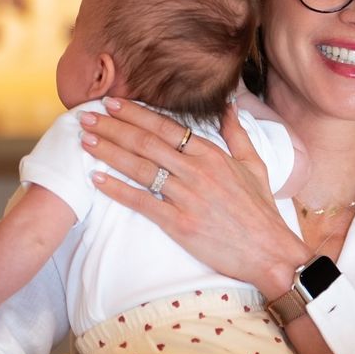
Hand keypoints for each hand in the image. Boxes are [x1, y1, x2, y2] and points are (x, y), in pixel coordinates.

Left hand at [79, 97, 312, 297]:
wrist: (269, 250)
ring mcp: (187, 197)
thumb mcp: (254, 164)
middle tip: (86, 115)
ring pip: (139, 168)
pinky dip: (117, 190)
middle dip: (113, 126)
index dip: (136, 113)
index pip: (167, 126)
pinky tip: (97, 180)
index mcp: (212, 154)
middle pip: (146, 142)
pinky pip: (142, 202)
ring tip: (85, 140)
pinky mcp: (179, 224)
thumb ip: (238, 133)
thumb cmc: (261, 210)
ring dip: (108, 152)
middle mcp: (196, 171)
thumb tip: (229, 105)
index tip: (113, 103)